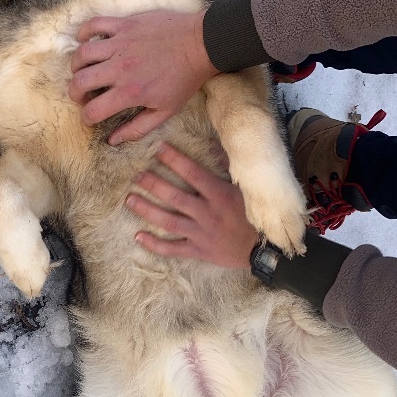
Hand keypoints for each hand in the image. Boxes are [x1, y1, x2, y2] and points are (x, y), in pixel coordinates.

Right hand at [68, 9, 217, 144]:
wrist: (202, 45)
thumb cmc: (185, 80)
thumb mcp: (165, 111)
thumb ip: (137, 129)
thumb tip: (113, 141)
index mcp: (129, 92)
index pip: (93, 110)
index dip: (86, 118)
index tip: (91, 116)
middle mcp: (120, 68)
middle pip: (79, 82)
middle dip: (75, 93)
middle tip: (83, 95)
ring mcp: (121, 44)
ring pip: (82, 54)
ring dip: (77, 65)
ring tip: (83, 70)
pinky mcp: (124, 24)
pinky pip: (94, 24)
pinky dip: (84, 32)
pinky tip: (86, 41)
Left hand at [125, 142, 257, 269]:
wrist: (266, 250)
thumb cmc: (256, 216)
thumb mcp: (247, 189)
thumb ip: (229, 167)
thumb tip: (214, 145)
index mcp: (220, 195)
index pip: (193, 173)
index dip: (175, 159)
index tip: (159, 149)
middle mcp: (207, 213)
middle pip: (174, 196)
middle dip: (153, 184)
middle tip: (136, 176)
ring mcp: (201, 234)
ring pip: (168, 221)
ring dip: (147, 210)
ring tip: (130, 199)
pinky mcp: (198, 251)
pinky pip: (173, 249)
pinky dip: (154, 244)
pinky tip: (137, 236)